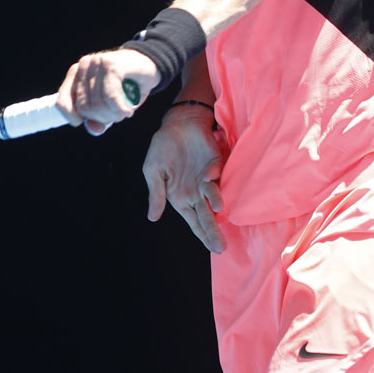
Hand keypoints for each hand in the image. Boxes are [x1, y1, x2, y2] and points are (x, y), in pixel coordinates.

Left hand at [56, 48, 158, 135]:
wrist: (151, 64)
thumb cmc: (129, 84)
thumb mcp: (110, 105)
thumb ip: (98, 118)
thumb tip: (93, 129)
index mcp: (77, 74)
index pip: (62, 102)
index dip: (73, 118)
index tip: (87, 122)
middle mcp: (84, 66)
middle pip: (84, 107)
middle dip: (102, 118)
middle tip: (117, 115)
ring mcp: (96, 64)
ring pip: (98, 104)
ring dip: (114, 115)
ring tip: (124, 111)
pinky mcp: (111, 66)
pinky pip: (110, 97)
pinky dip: (120, 109)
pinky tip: (128, 111)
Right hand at [143, 109, 225, 252]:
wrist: (176, 123)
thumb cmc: (163, 148)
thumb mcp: (153, 172)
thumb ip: (156, 195)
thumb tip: (152, 218)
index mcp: (181, 197)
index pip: (194, 221)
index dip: (202, 234)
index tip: (211, 248)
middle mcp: (196, 192)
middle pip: (207, 216)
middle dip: (213, 231)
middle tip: (221, 248)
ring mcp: (206, 178)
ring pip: (214, 197)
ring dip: (216, 204)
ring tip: (218, 212)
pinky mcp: (215, 163)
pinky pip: (215, 173)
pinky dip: (212, 177)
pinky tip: (207, 179)